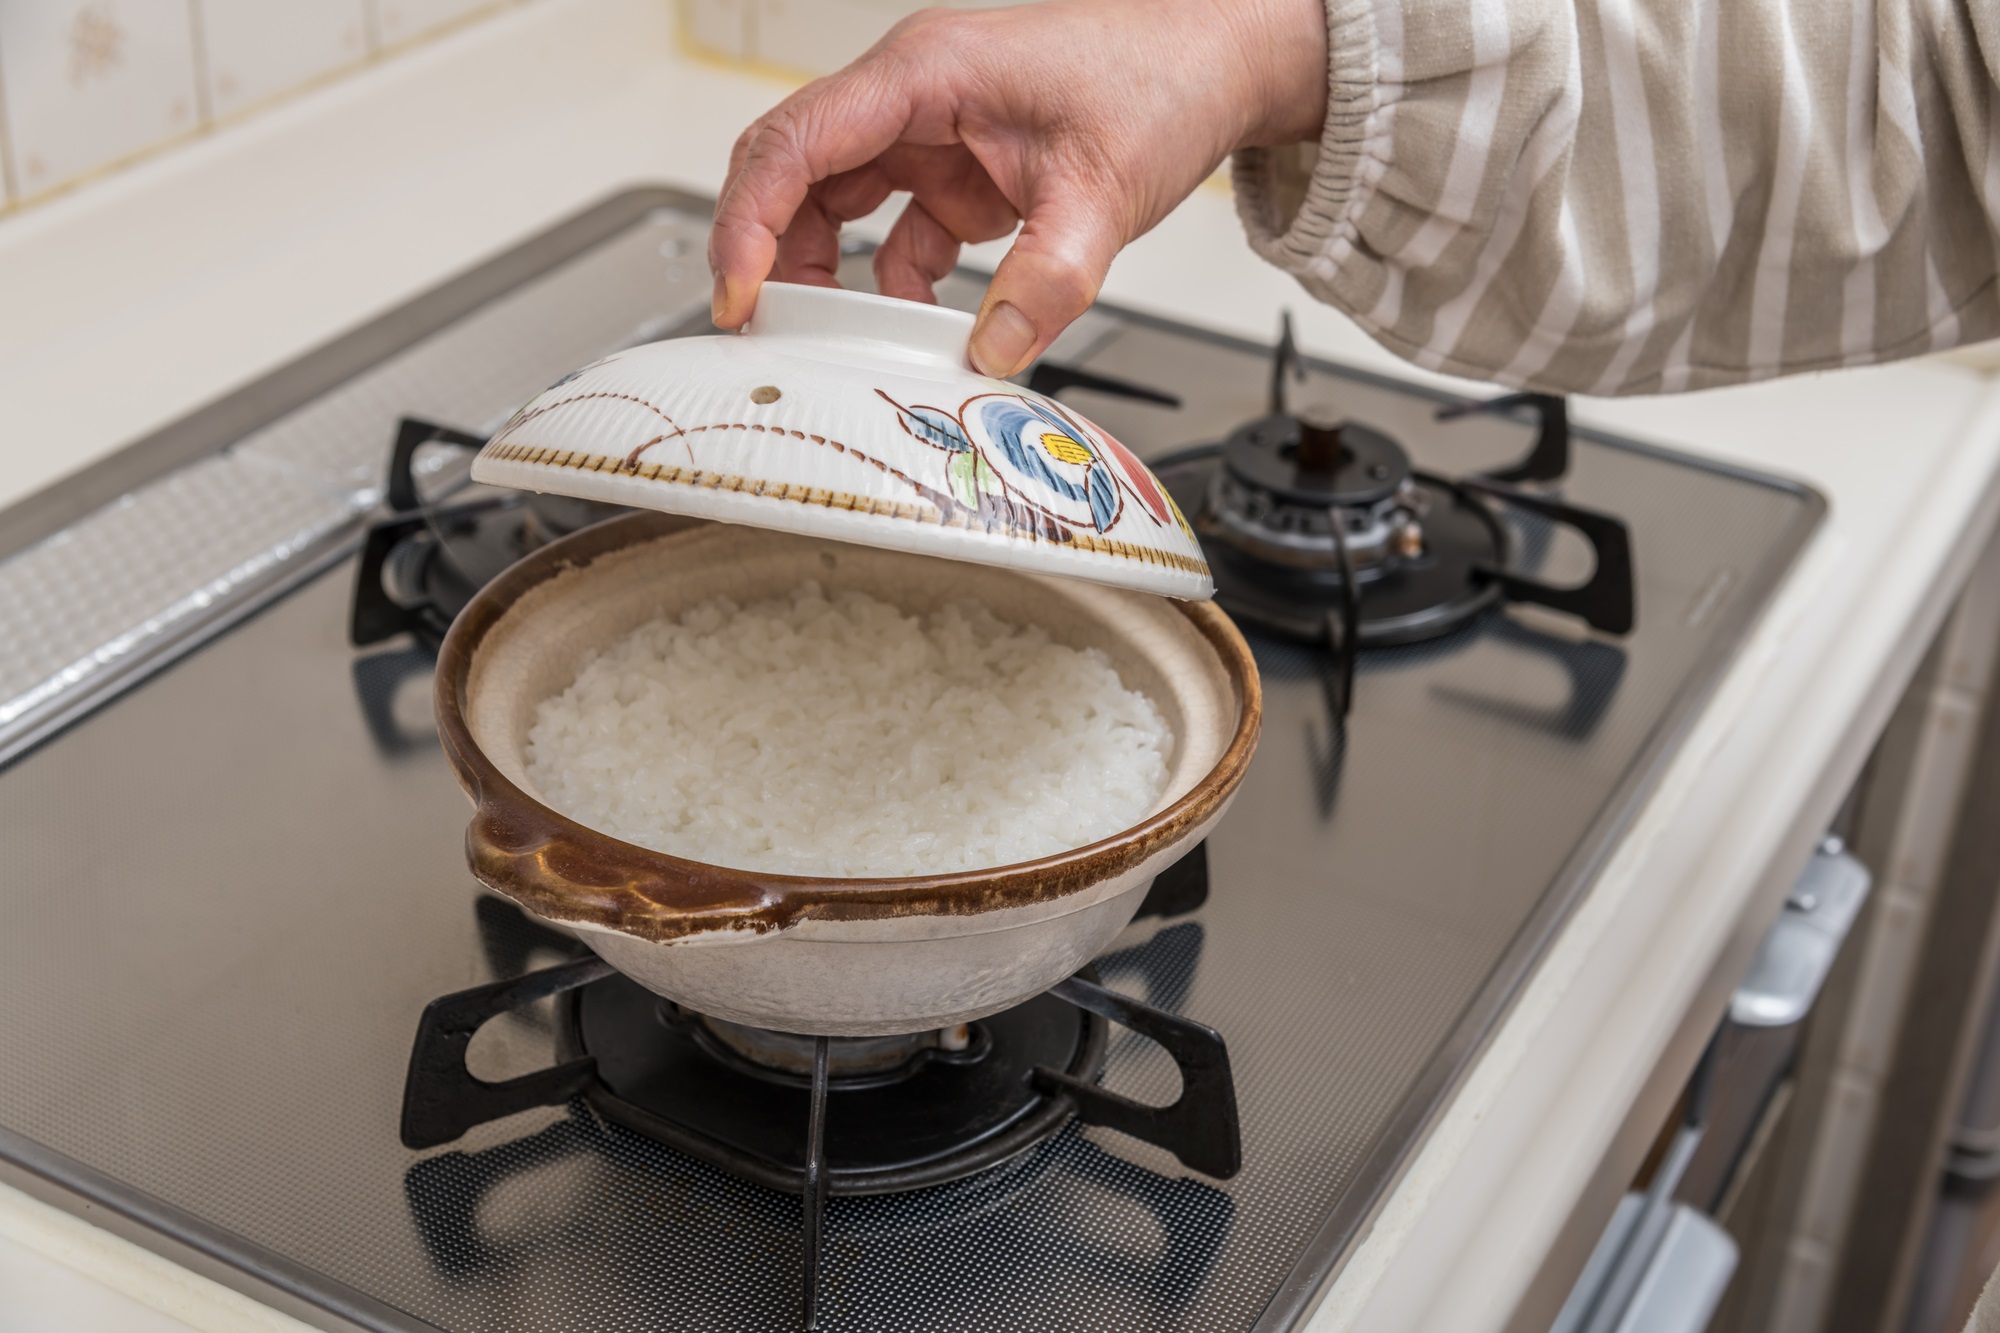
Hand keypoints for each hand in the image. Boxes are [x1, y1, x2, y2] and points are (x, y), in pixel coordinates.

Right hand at [708, 0, 1327, 377]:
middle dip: (769, 253)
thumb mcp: (1104, 192)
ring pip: (835, 204)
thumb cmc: (1160, 78)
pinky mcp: (959, 172)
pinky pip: (895, 233)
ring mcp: (932, 134)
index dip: (748, 222)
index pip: (794, 142)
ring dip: (828, 274)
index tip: (740, 294)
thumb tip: (993, 353)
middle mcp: (913, 97)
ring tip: (835, 338)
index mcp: (923, 74)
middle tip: (763, 330)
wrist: (1216, 61)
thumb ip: (1047, 281)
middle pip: (793, 173)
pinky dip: (895, 285)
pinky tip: (919, 325)